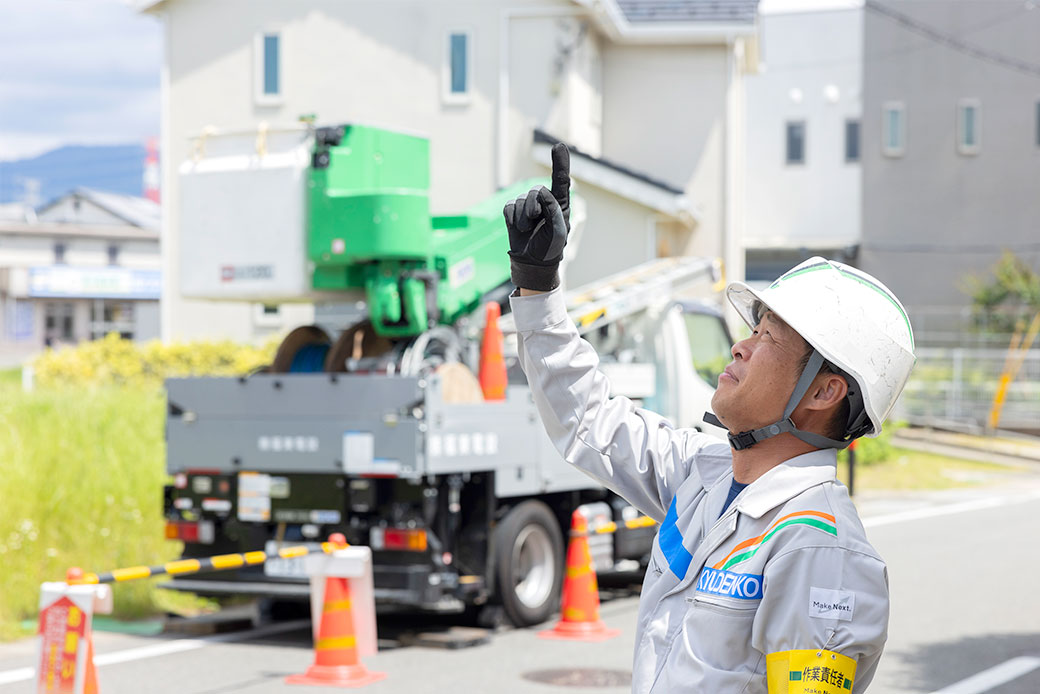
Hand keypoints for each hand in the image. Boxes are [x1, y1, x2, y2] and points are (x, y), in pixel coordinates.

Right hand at [503, 142, 570, 290]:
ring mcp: (527, 205)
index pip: (560, 180)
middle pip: (537, 191)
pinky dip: (512, 219)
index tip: (558, 146)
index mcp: (560, 204)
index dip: (560, 162)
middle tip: (536, 223)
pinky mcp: (513, 211)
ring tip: (528, 229)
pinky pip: (509, 207)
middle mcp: (544, 201)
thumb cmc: (549, 248)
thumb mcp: (558, 231)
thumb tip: (542, 192)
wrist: (532, 262)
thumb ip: (553, 209)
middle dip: (534, 208)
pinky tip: (518, 228)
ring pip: (521, 200)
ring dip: (523, 218)